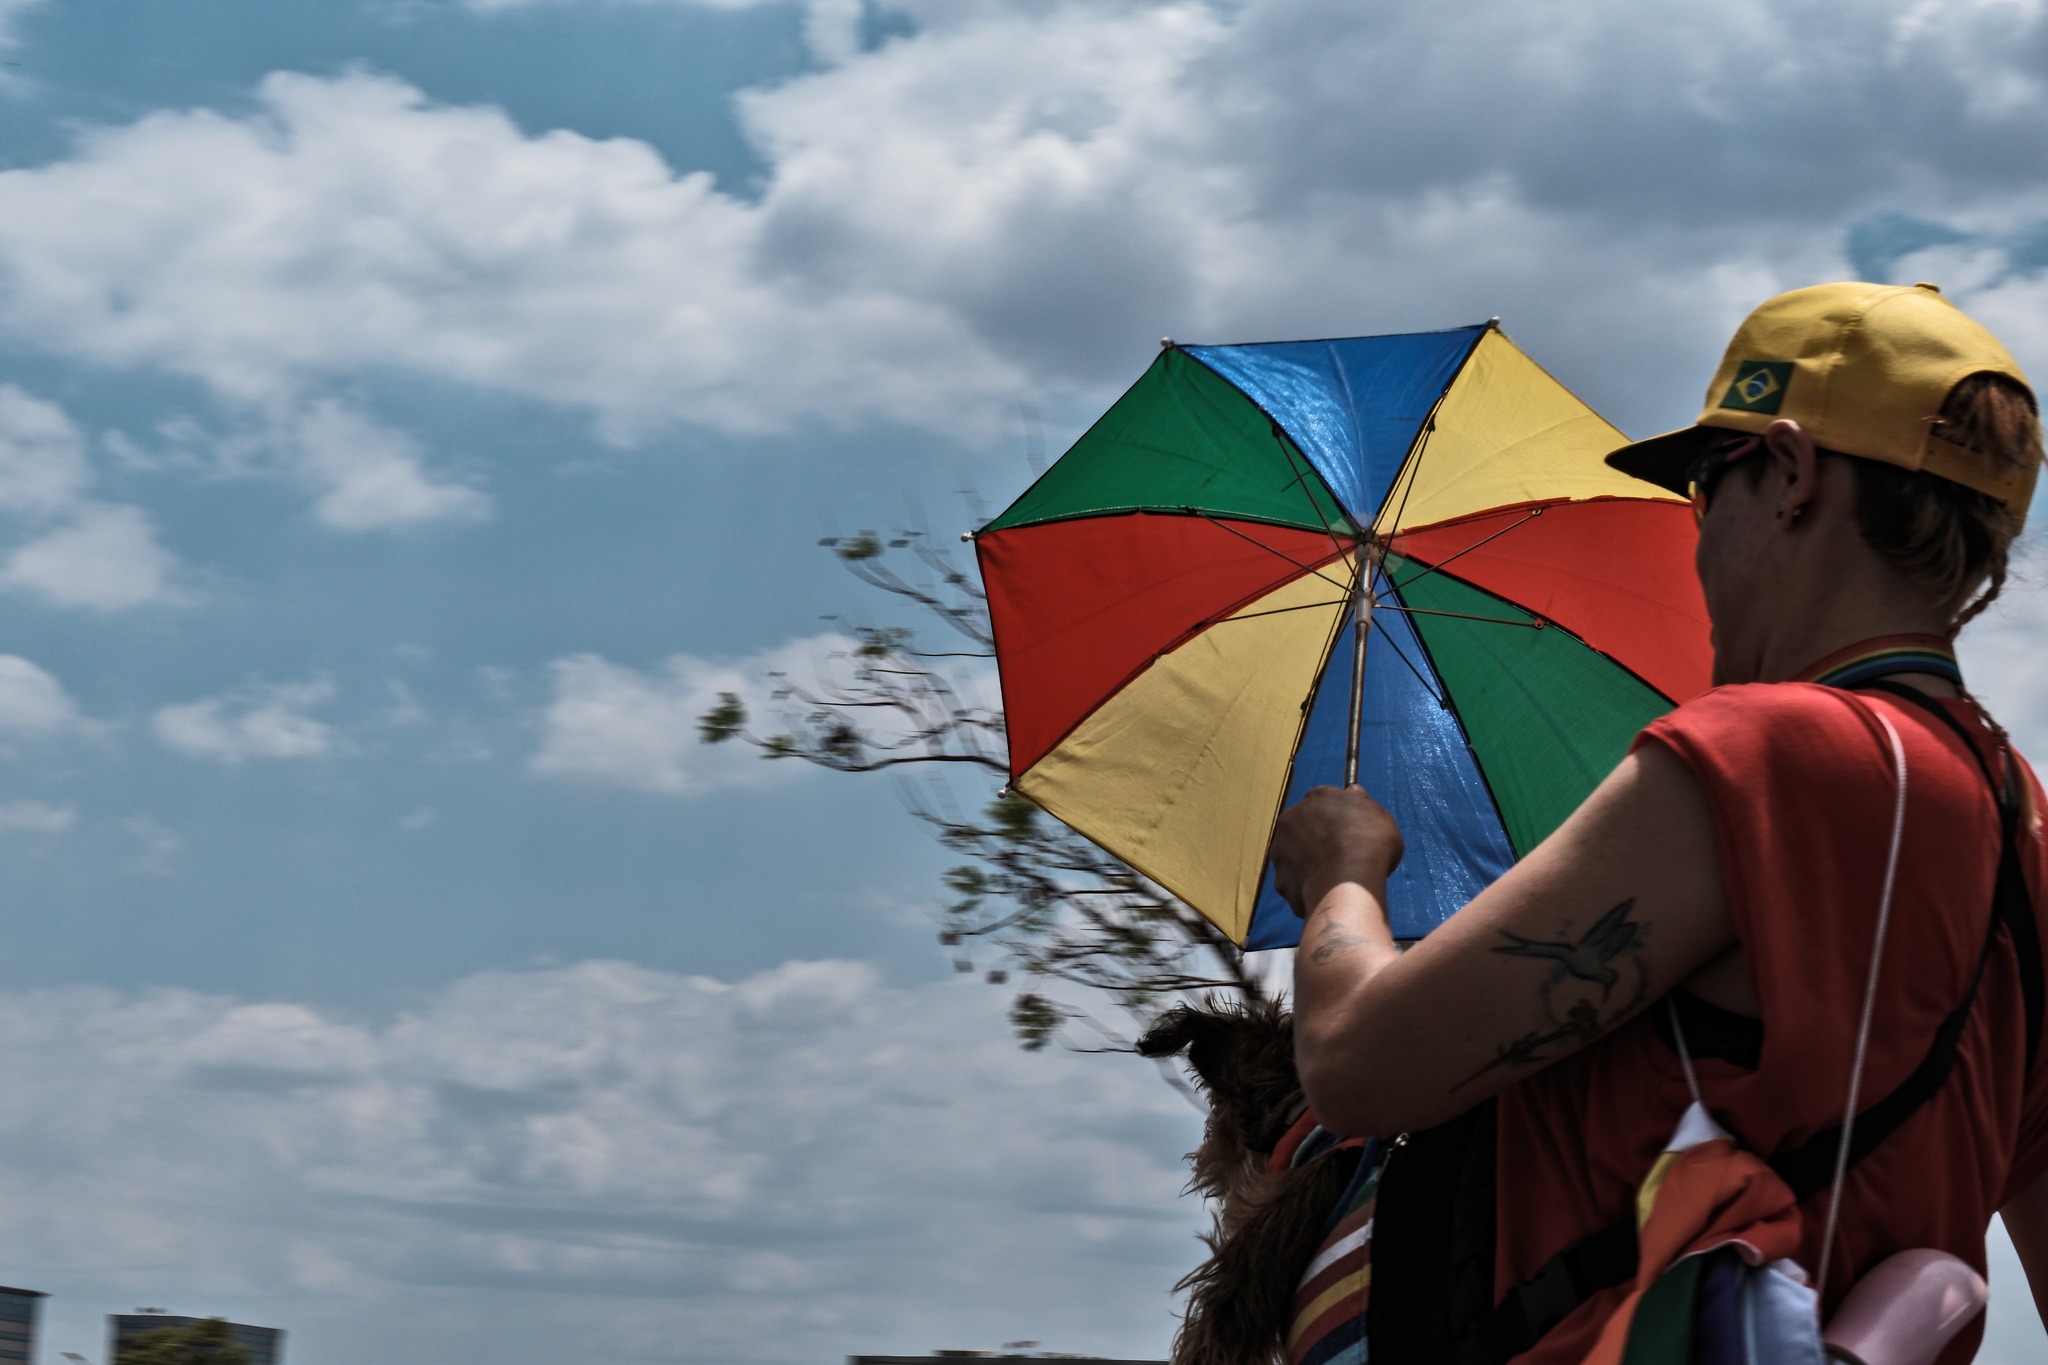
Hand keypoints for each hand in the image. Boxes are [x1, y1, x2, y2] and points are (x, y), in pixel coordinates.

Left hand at [1269, 785, 1403, 918]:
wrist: (1346, 879)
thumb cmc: (1369, 844)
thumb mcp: (1378, 816)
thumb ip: (1361, 803)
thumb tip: (1355, 793)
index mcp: (1317, 797)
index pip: (1324, 803)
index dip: (1337, 819)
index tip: (1348, 831)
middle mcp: (1291, 818)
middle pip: (1304, 828)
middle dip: (1318, 840)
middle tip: (1339, 856)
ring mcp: (1280, 849)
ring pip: (1296, 857)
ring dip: (1310, 865)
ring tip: (1334, 879)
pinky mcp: (1280, 878)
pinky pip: (1294, 884)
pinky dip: (1306, 890)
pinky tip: (1325, 894)